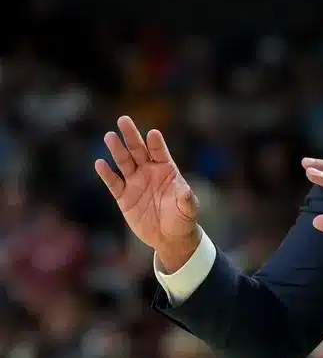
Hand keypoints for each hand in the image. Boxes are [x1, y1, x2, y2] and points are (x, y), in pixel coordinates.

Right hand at [94, 116, 199, 270]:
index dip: (156, 144)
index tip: (153, 134)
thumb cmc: (183, 219)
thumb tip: (186, 191)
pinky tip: (100, 163)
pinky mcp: (124, 197)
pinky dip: (106, 174)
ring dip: (117, 149)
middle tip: (124, 119)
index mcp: (167, 170)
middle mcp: (149, 172)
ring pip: (124, 162)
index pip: (160, 152)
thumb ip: (187, 199)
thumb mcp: (189, 209)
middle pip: (139, 150)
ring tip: (110, 136)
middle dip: (131, 136)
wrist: (169, 237)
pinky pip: (114, 183)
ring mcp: (135, 183)